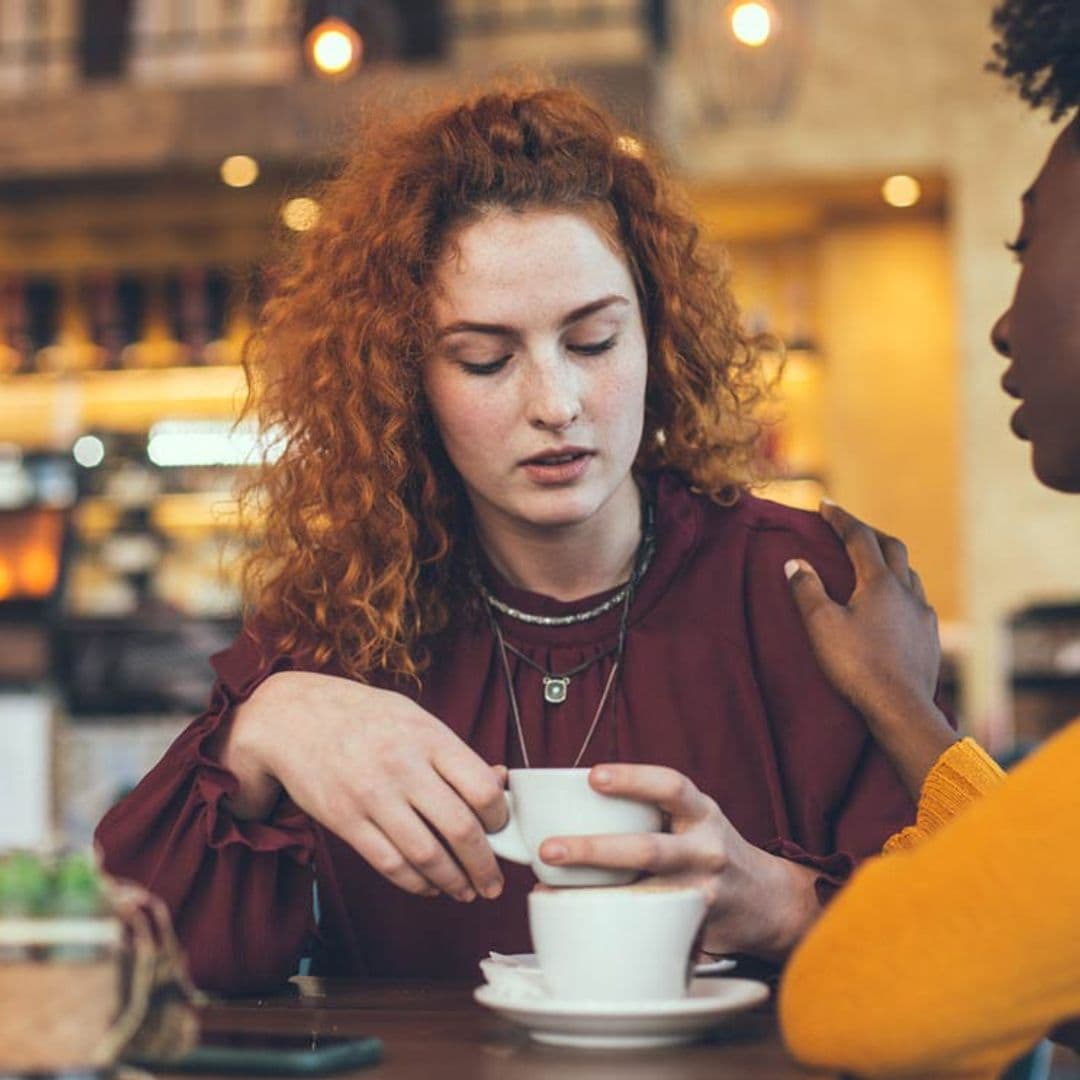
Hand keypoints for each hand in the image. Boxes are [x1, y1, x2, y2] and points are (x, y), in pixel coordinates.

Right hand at [222, 671, 507, 901]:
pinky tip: (430, 885)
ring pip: (426, 855)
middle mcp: (403, 767)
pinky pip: (390, 864)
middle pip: (459, 829)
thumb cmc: (364, 717)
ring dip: (453, 882)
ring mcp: (372, 796)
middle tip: (493, 882)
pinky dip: (416, 883)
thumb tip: (500, 783)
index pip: (482, 788)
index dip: (500, 818)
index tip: (501, 829)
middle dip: (484, 865)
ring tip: (466, 891)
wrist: (294, 718)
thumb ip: (455, 754)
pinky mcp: (346, 821)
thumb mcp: (415, 719)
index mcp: (428, 738)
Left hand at [538, 765, 820, 961]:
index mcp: (702, 813)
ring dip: (592, 895)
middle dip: (594, 850)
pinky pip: (649, 928)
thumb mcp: (693, 817)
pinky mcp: (694, 929)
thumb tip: (573, 802)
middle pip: (649, 850)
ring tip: (549, 891)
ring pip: (644, 896)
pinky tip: (576, 920)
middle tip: (549, 849)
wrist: (766, 900)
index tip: (592, 777)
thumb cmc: (708, 848)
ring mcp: (701, 894)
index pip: (671, 786)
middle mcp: (705, 851)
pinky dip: (610, 923)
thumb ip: (650, 810)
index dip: (632, 779)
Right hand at [785, 500, 956, 797]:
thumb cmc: (856, 665)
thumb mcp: (821, 625)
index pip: (859, 538)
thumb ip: (807, 590)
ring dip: (890, 561)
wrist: (900, 708)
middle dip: (870, 533)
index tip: (825, 505)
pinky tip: (895, 605)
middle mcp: (907, 591)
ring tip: (874, 564)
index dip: (841, 518)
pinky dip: (902, 590)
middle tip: (850, 530)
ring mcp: (923, 614)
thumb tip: (796, 562)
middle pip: (892, 547)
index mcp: (879, 583)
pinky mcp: (930, 637)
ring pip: (910, 574)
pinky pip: (918, 601)